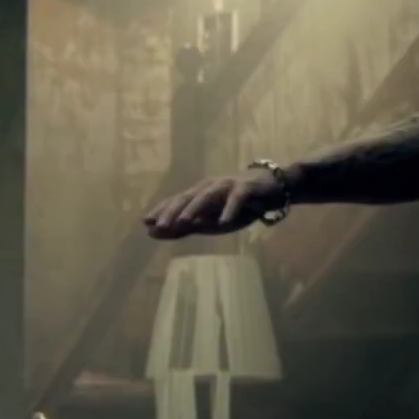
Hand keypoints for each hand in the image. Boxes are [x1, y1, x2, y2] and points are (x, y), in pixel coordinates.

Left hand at [143, 168, 286, 239]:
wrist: (272, 188)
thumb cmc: (238, 205)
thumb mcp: (211, 219)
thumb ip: (187, 226)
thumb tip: (157, 233)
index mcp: (200, 193)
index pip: (177, 201)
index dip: (161, 210)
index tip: (145, 223)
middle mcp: (210, 186)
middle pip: (188, 198)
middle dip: (173, 211)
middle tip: (160, 225)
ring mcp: (228, 186)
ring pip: (208, 196)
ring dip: (195, 209)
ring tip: (184, 222)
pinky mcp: (246, 188)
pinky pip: (236, 199)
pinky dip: (229, 210)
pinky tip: (223, 222)